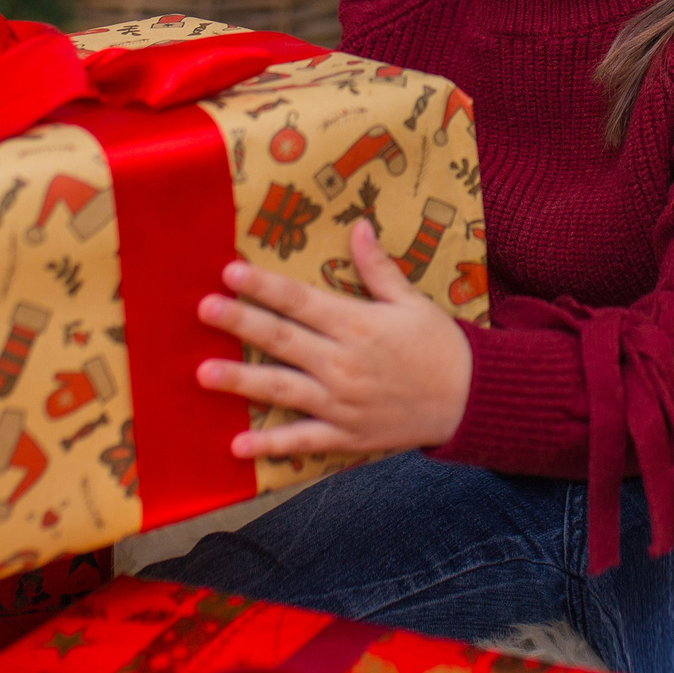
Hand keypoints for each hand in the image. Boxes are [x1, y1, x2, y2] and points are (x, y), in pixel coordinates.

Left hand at [195, 219, 471, 459]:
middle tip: (204, 309)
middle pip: (282, 339)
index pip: (301, 301)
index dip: (264, 286)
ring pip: (282, 389)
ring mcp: (342, 403)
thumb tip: (358, 226)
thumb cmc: (439, 345)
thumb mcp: (412, 301)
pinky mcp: (346, 435)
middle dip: (241, 323)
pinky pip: (302, 441)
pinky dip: (271, 445)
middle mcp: (344, 363)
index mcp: (358, 325)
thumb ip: (378, 268)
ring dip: (241, 381)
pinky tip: (237, 445)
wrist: (470, 400)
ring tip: (203, 373)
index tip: (231, 271)